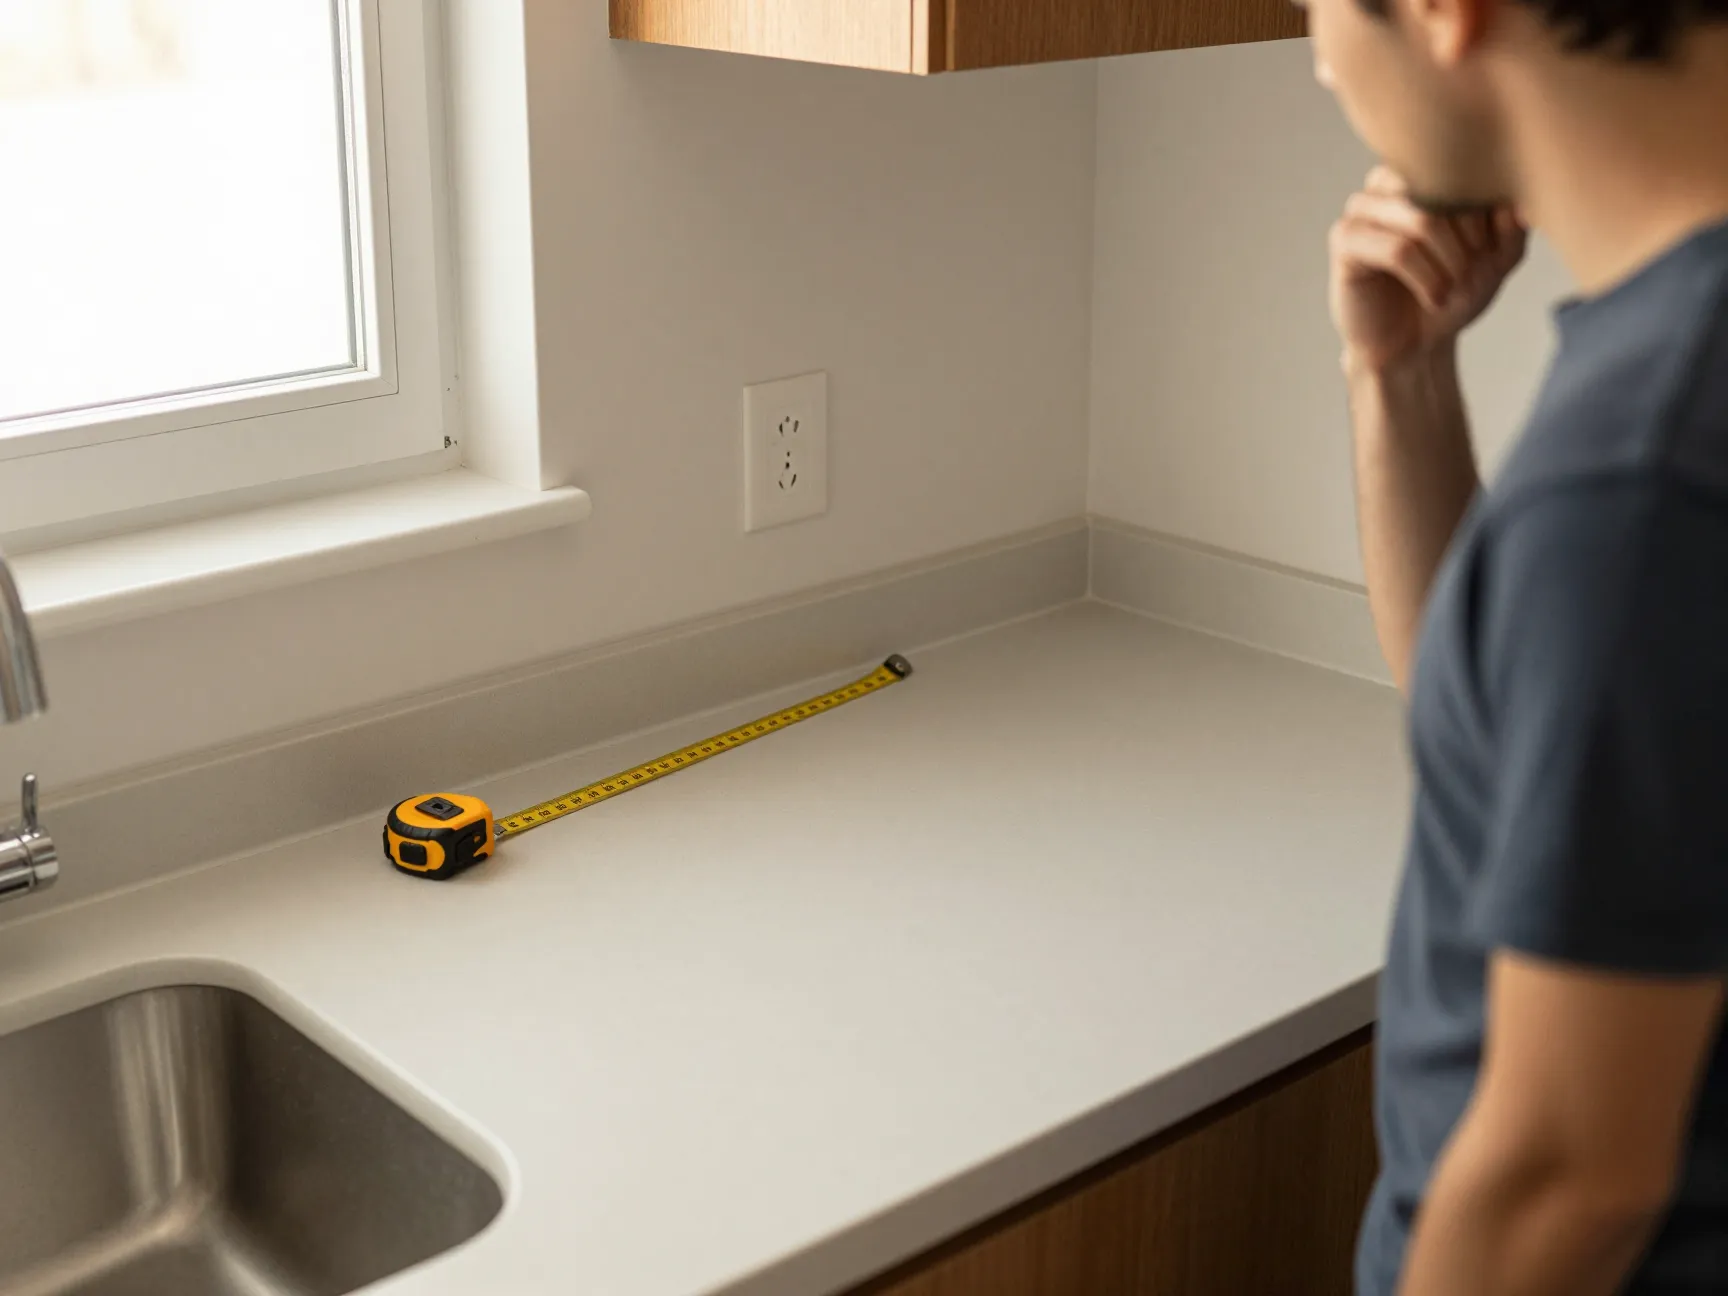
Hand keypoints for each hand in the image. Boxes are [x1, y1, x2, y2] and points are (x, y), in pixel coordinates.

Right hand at [1329, 166, 1527, 374]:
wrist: (1412, 345)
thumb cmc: (1450, 294)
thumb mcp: (1496, 261)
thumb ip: (1511, 230)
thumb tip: (1514, 205)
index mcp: (1422, 172)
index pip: (1468, 170)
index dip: (1489, 213)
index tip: (1493, 251)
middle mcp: (1388, 182)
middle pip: (1446, 191)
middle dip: (1471, 238)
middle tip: (1474, 273)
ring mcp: (1362, 209)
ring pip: (1423, 220)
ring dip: (1451, 261)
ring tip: (1455, 289)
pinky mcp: (1345, 241)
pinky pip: (1397, 250)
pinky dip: (1427, 279)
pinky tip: (1436, 299)